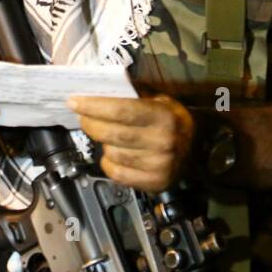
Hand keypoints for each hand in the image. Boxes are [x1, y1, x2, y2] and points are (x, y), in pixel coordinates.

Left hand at [69, 94, 195, 193]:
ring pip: (112, 154)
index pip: (122, 111)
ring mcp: (159, 165)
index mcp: (164, 116)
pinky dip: (108, 163)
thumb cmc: (171, 120)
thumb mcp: (159, 100)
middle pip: (113, 134)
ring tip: (104, 134)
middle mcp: (163, 142)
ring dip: (101, 143)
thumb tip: (97, 88)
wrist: (196, 149)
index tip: (74, 101)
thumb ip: (133, 95)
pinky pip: (117, 174)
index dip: (95, 106)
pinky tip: (112, 153)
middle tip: (82, 116)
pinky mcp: (154, 182)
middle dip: (91, 123)